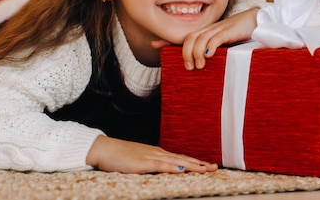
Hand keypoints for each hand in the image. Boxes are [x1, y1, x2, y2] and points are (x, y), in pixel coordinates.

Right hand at [86, 135, 217, 173]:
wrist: (104, 149)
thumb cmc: (120, 156)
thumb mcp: (141, 160)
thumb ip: (153, 164)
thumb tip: (165, 168)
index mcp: (158, 154)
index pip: (181, 158)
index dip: (195, 162)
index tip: (208, 166)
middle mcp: (157, 154)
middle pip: (182, 159)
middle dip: (199, 164)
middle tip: (214, 168)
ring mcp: (150, 157)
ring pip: (175, 161)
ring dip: (191, 165)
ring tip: (204, 169)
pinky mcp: (141, 163)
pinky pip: (159, 165)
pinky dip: (171, 167)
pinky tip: (181, 169)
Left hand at [181, 7, 258, 69]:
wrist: (256, 18)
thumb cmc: (240, 33)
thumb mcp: (224, 41)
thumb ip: (215, 49)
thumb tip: (207, 65)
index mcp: (208, 31)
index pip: (189, 38)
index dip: (182, 49)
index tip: (181, 62)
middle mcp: (211, 29)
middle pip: (191, 38)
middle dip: (187, 53)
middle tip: (190, 67)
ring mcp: (220, 29)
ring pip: (201, 38)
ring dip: (197, 53)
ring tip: (200, 65)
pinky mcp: (230, 30)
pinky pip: (217, 37)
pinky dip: (211, 46)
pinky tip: (209, 55)